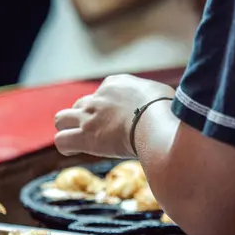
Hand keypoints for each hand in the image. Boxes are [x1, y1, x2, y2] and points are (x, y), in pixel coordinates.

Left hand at [55, 74, 174, 157]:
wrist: (156, 121)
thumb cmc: (168, 111)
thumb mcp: (163, 96)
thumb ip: (157, 100)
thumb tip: (172, 109)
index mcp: (117, 83)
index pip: (103, 92)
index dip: (106, 108)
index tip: (118, 120)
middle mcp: (99, 97)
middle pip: (80, 104)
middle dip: (84, 117)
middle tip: (98, 132)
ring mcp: (89, 116)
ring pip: (61, 118)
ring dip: (68, 128)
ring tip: (79, 140)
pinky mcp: (85, 136)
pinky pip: (62, 140)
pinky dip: (66, 145)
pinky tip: (74, 150)